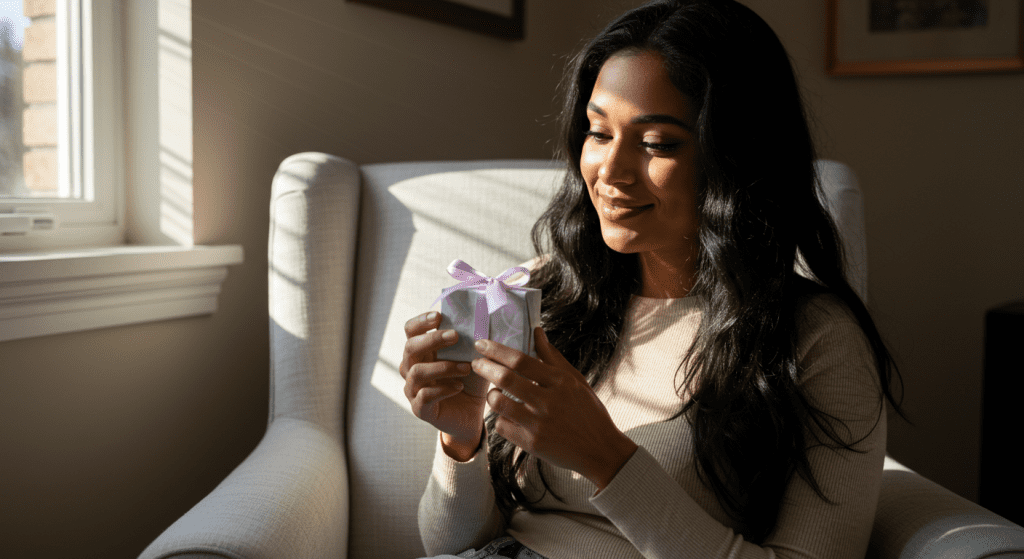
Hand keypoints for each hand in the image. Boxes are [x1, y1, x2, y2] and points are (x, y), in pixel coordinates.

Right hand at [400, 311, 489, 459]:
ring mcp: (412, 389)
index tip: (439, 316)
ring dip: (443, 366)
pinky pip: (425, 396)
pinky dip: (443, 389)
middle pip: (410, 347)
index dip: (421, 321)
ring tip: (467, 367)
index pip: (411, 330)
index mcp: (421, 351)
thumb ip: (472, 342)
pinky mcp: (419, 408)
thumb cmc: (469, 382)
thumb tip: (485, 322)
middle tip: (455, 336)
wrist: (470, 416)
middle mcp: (411, 368)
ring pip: (417, 372)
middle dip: (432, 339)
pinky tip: (459, 386)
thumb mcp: (472, 358)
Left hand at [471, 327, 637, 491]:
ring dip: (491, 394)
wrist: (600, 450)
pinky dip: (501, 418)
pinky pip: (502, 426)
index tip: (482, 344)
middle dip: (485, 367)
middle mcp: (549, 402)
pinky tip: (508, 416)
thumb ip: (552, 356)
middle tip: (476, 363)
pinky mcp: (532, 444)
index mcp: (560, 381)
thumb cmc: (588, 411)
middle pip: (505, 379)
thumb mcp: (575, 380)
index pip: (521, 360)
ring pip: (498, 404)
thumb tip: (536, 331)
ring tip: (493, 392)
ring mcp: (539, 424)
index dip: (497, 350)